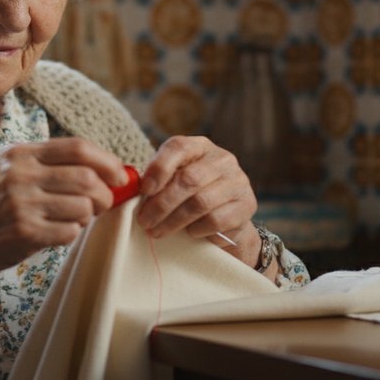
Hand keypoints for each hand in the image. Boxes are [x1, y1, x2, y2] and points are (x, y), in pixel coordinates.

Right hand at [0, 138, 126, 274]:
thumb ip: (55, 167)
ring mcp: (20, 202)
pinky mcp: (24, 231)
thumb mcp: (16, 174)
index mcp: (20, 153)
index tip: (120, 176)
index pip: (78, 148)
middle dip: (103, 195)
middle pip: (86, 178)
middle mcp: (19, 174)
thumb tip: (114, 171)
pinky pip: (71, 232)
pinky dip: (71, 234)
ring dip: (85, 217)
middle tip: (101, 205)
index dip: (107, 162)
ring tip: (70, 220)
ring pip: (83, 207)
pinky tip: (54, 234)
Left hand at [136, 136, 260, 266]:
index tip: (144, 190)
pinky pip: (215, 220)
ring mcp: (237, 181)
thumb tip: (133, 190)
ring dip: (173, 220)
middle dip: (161, 203)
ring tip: (157, 231)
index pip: (178, 147)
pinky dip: (196, 229)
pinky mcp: (246, 205)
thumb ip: (157, 181)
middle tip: (144, 221)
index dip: (159, 168)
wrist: (228, 220)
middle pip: (188, 179)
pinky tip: (187, 233)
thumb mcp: (173, 182)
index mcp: (199, 146)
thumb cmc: (190, 197)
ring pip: (200, 202)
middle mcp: (222, 159)